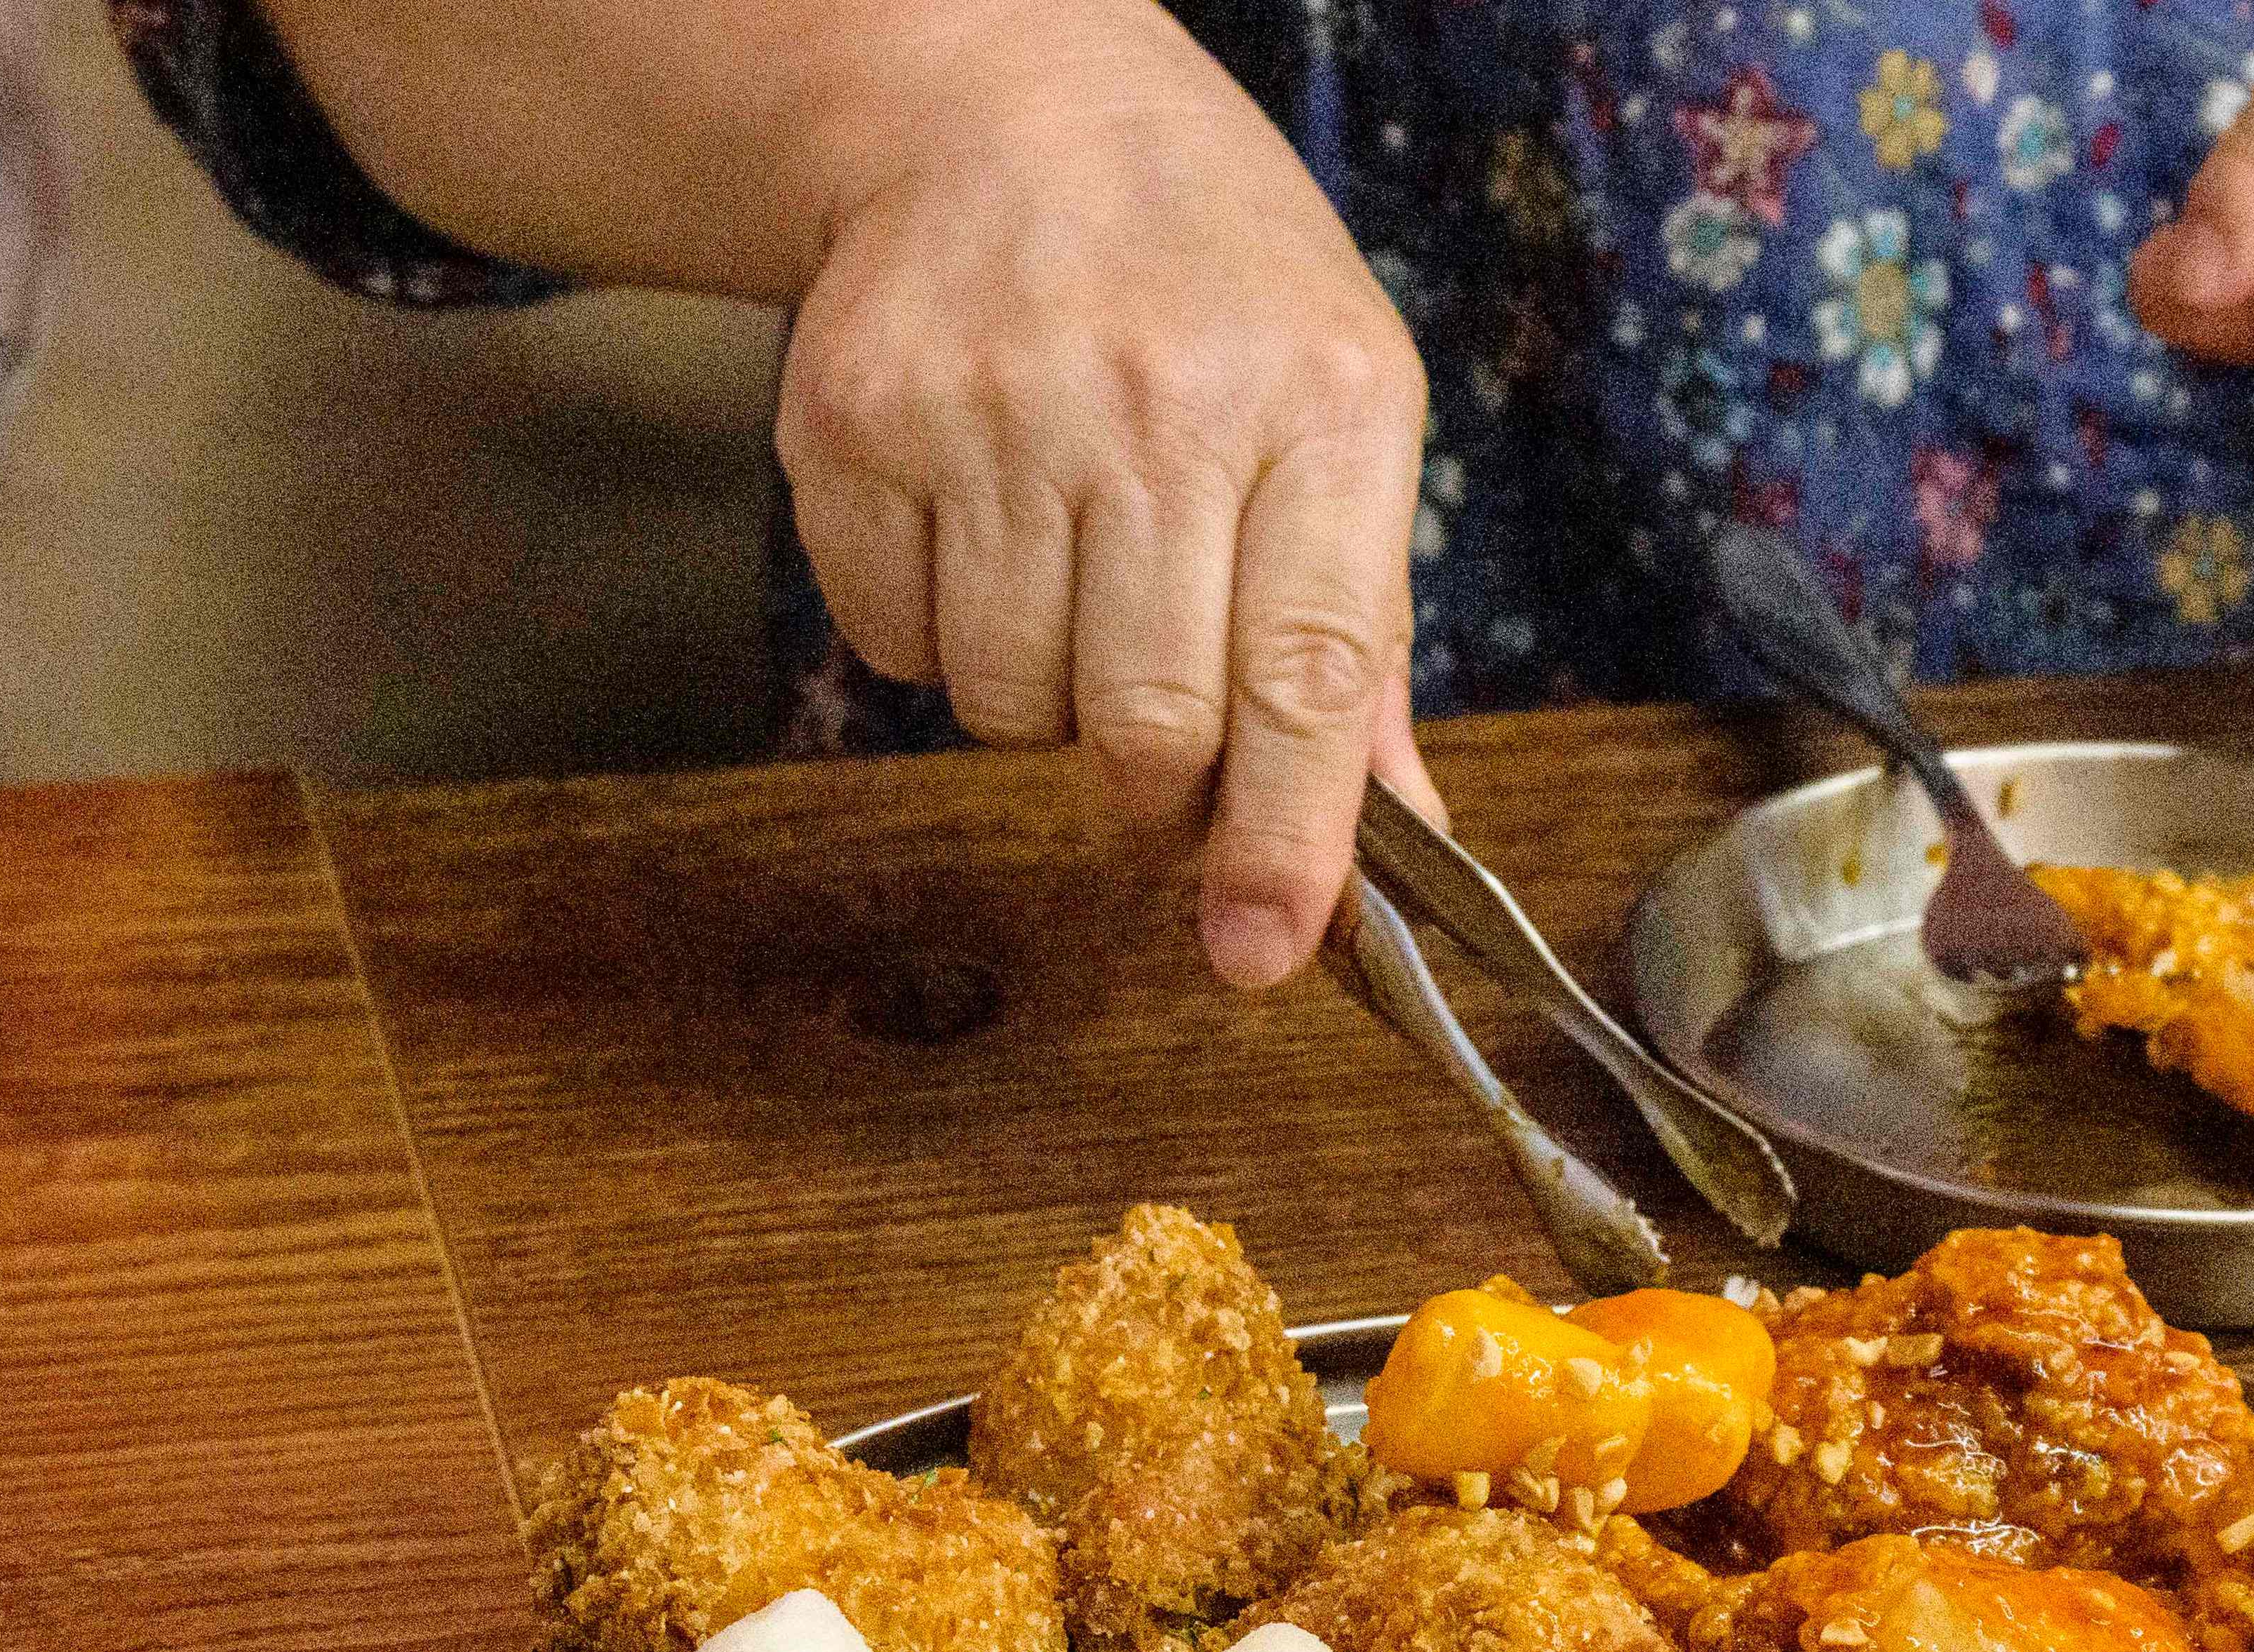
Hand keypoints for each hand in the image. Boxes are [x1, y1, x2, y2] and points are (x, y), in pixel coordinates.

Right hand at [772, 52, 1436, 988]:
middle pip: (1148, 720)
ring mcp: (991, 410)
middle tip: (1159, 747)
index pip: (1304, 673)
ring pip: (1011, 704)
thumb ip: (1363, 644)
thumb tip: (1401, 851)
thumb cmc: (1208, 285)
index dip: (1285, 838)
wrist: (1000, 103)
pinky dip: (937, 636)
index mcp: (1318, 405)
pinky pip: (895, 647)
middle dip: (1155, 787)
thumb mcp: (1343, 413)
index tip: (1262, 946)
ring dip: (1043, 699)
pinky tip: (978, 524)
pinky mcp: (852, 424)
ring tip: (1070, 568)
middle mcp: (1155, 403)